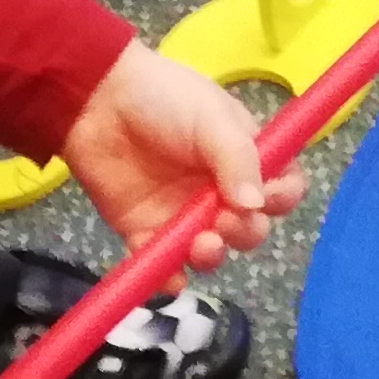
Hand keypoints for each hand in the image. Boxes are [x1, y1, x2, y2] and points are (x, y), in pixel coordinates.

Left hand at [57, 42, 307, 273]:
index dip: (282, 199)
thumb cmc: (164, 98)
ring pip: (211, 253)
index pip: (282, 188)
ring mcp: (183, 215)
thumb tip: (255, 205)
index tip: (267, 199)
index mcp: (244, 159)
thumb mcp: (211, 118)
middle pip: (250, 228)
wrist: (96, 99)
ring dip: (213, 256)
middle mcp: (219, 192)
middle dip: (245, 231)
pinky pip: (163, 267)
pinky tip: (170, 276)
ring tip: (201, 244)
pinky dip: (168, 279)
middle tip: (224, 220)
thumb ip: (238, 160)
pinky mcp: (145, 233)